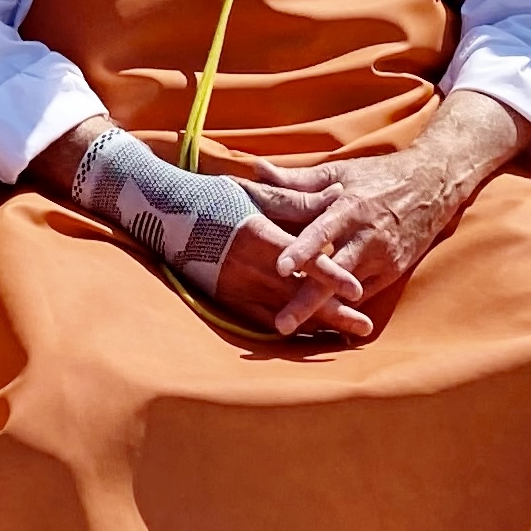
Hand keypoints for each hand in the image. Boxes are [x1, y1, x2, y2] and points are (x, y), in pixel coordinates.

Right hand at [206, 208, 373, 342]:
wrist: (165, 216)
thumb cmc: (215, 199)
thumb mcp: (256, 194)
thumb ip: (298, 200)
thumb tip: (338, 193)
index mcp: (258, 236)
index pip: (301, 261)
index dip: (330, 276)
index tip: (357, 290)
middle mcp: (247, 267)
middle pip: (298, 295)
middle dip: (333, 313)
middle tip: (364, 328)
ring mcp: (235, 288)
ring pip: (282, 312)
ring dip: (316, 326)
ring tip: (347, 336)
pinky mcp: (226, 301)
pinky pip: (260, 321)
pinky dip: (287, 329)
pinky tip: (309, 337)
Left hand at [247, 145, 475, 334]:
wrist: (434, 183)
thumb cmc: (378, 176)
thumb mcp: (338, 172)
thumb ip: (296, 180)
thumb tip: (258, 170)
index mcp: (350, 207)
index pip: (322, 231)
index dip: (302, 250)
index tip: (281, 268)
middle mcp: (368, 236)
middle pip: (334, 274)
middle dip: (307, 301)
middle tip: (281, 324)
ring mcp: (383, 257)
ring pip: (348, 290)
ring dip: (322, 310)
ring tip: (293, 328)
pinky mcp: (393, 271)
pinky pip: (364, 294)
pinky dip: (343, 306)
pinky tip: (320, 322)